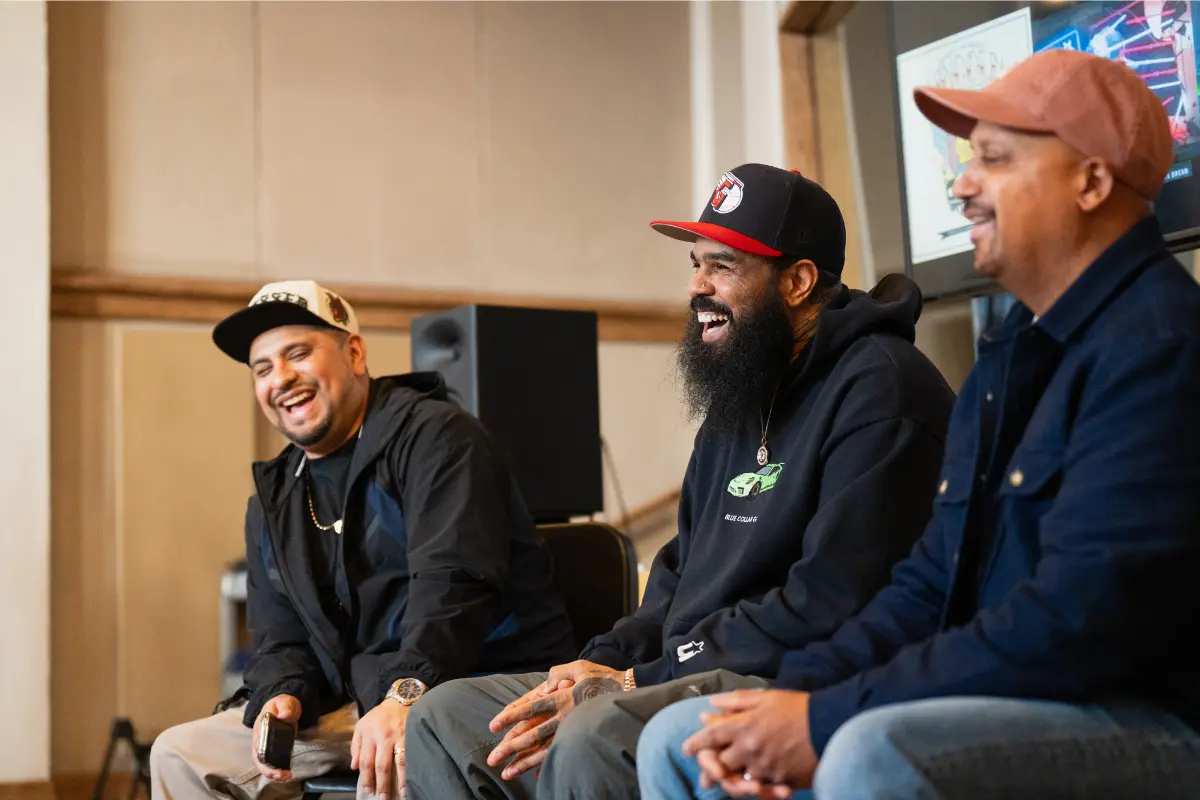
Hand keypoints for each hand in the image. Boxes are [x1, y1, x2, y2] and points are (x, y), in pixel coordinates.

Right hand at [252, 694, 301, 782]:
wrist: (284, 704)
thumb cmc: (282, 703)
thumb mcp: (285, 701)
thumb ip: (286, 706)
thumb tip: (285, 715)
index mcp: (260, 726)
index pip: (257, 746)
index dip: (263, 758)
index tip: (274, 765)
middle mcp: (259, 738)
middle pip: (258, 758)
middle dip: (268, 770)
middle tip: (283, 775)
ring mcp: (265, 744)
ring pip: (264, 762)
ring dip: (273, 772)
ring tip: (286, 777)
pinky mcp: (272, 748)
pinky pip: (271, 761)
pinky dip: (277, 769)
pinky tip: (286, 773)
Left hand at [351, 700, 410, 798]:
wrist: (399, 699)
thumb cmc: (379, 716)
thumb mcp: (361, 726)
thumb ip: (356, 746)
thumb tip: (354, 767)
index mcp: (369, 734)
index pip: (365, 761)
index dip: (366, 777)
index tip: (367, 790)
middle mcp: (383, 736)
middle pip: (381, 765)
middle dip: (381, 783)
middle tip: (381, 797)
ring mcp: (399, 736)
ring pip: (398, 762)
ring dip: (399, 780)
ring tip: (401, 794)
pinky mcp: (411, 735)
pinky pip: (411, 755)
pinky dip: (411, 769)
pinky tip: (412, 779)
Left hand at [485, 661, 623, 779]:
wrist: (631, 693)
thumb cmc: (604, 678)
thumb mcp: (579, 667)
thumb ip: (558, 673)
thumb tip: (543, 686)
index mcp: (561, 698)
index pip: (530, 708)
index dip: (511, 716)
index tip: (494, 725)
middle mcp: (564, 717)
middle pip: (532, 735)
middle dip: (510, 748)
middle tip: (492, 758)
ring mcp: (573, 731)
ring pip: (544, 751)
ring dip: (523, 764)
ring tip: (506, 774)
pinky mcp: (581, 739)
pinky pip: (561, 755)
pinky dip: (546, 765)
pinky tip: (534, 776)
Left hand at [682, 690, 816, 793]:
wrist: (831, 725)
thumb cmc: (798, 707)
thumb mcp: (766, 697)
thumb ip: (737, 701)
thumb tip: (712, 704)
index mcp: (743, 726)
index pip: (710, 736)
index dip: (696, 743)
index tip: (687, 748)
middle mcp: (749, 749)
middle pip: (721, 763)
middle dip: (711, 769)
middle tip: (705, 775)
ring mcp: (765, 768)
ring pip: (740, 779)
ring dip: (734, 780)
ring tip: (730, 782)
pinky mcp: (781, 781)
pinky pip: (763, 788)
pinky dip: (758, 787)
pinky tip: (757, 784)